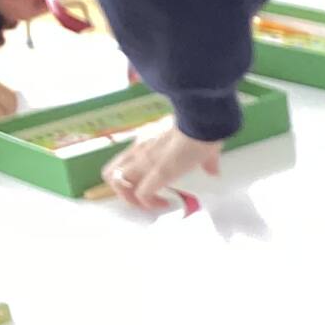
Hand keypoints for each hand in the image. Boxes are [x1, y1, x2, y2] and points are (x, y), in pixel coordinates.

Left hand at [101, 119, 221, 209]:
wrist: (201, 121)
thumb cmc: (200, 128)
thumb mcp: (199, 143)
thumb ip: (206, 160)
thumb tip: (213, 170)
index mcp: (145, 141)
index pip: (124, 161)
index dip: (131, 178)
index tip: (150, 185)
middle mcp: (138, 150)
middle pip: (110, 174)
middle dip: (123, 192)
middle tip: (143, 199)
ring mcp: (145, 161)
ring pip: (118, 184)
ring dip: (132, 199)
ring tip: (151, 203)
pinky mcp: (158, 173)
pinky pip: (142, 195)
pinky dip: (150, 203)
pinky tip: (164, 202)